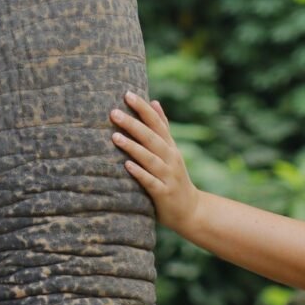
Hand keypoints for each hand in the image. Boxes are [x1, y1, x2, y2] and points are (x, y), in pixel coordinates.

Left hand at [111, 91, 201, 234]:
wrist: (191, 210)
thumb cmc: (174, 177)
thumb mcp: (171, 150)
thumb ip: (162, 127)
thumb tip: (154, 101)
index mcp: (170, 147)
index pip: (156, 123)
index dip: (143, 109)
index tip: (127, 94)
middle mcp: (170, 158)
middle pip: (151, 138)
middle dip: (133, 124)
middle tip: (113, 112)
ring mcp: (168, 176)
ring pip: (150, 159)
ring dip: (133, 147)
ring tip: (115, 137)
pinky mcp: (164, 193)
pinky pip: (150, 182)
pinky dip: (139, 173)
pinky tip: (127, 166)